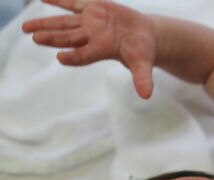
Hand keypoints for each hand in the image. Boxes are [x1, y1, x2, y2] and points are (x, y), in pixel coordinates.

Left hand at [23, 0, 156, 98]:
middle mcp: (91, 37)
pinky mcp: (92, 8)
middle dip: (52, 38)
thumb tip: (146, 95)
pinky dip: (58, 0)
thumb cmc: (142, 52)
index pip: (83, 55)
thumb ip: (142, 78)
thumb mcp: (143, 64)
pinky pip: (72, 3)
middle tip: (36, 38)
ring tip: (26, 28)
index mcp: (101, 50)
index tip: (61, 57)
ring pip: (64, 22)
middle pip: (68, 38)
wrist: (144, 34)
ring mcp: (90, 22)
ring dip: (46, 24)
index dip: (73, 57)